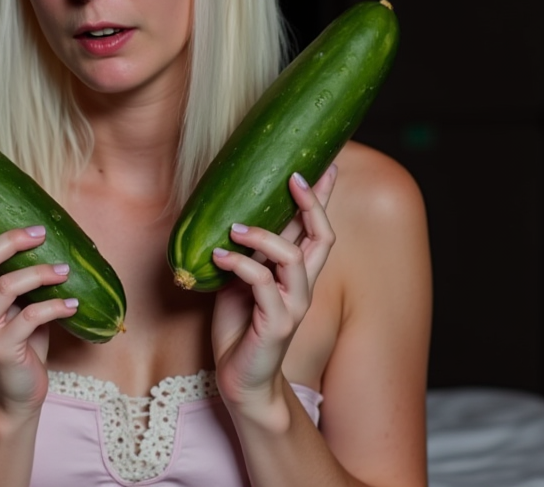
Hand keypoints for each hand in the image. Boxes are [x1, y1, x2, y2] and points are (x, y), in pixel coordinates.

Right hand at [0, 202, 78, 417]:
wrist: (15, 396)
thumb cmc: (15, 341)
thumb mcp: (5, 306)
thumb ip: (7, 275)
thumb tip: (37, 230)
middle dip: (10, 240)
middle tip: (39, 232)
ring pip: (5, 286)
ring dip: (40, 272)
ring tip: (64, 270)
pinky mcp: (2, 350)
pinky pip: (30, 316)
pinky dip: (55, 305)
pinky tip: (72, 303)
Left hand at [210, 164, 338, 406]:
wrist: (241, 378)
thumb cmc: (240, 326)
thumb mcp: (242, 279)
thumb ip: (248, 253)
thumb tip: (233, 214)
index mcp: (296, 272)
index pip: (317, 229)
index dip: (322, 197)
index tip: (325, 165)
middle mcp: (303, 286)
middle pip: (322, 237)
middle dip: (311, 204)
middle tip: (293, 177)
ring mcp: (293, 305)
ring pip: (292, 257)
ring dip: (262, 236)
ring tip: (234, 228)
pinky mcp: (277, 323)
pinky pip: (262, 283)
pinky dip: (239, 265)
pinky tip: (218, 257)